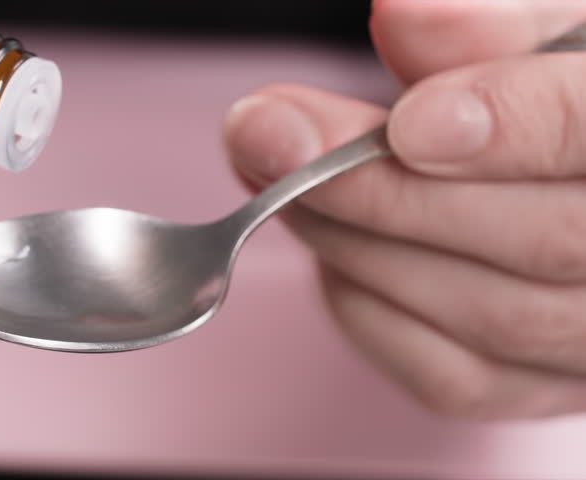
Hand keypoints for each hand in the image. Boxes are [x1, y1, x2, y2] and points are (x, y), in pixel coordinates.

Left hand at [224, 0, 585, 419]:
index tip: (407, 122)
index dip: (513, 128)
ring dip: (357, 241)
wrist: (545, 172)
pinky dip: (367, 306)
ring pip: (490, 317)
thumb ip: (485, 27)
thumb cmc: (543, 93)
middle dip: (383, 188)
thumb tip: (401, 14)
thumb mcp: (539, 34)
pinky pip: (449, 376)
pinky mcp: (534, 390)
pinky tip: (331, 245)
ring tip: (278, 177)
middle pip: (545, 242)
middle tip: (267, 135)